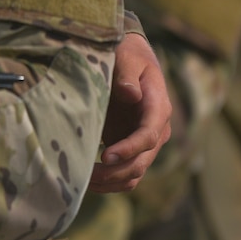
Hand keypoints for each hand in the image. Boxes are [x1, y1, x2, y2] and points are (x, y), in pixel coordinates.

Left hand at [90, 32, 171, 192]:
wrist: (130, 62)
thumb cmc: (128, 56)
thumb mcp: (127, 58)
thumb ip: (127, 74)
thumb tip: (130, 94)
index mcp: (158, 107)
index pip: (148, 135)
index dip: (129, 149)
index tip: (105, 156)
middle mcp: (157, 130)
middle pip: (142, 161)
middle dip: (115, 172)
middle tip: (86, 174)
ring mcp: (146, 143)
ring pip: (134, 174)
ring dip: (110, 182)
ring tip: (82, 181)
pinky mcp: (132, 150)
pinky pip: (126, 175)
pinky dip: (109, 183)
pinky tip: (87, 181)